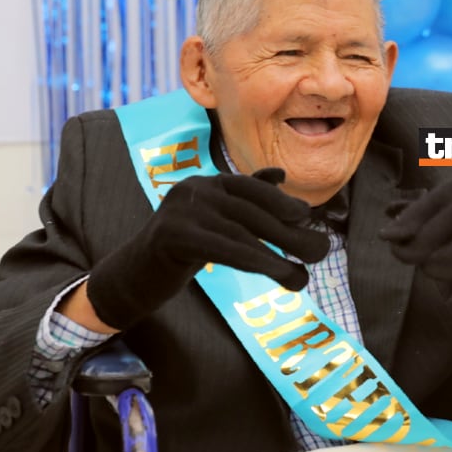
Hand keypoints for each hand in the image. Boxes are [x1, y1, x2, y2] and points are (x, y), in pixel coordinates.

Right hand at [87, 168, 328, 329]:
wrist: (130, 277)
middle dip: (289, 232)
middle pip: (250, 211)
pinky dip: (255, 261)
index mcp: (205, 183)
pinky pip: (223, 248)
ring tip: (303, 276)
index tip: (306, 216)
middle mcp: (193, 189)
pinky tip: (278, 274)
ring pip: (241, 233)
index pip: (248, 187)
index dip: (279, 200)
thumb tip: (279, 174)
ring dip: (278, 256)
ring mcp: (180, 211)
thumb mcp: (213, 221)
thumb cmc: (178, 250)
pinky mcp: (172, 237)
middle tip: (320, 251)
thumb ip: (243, 199)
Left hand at [379, 181, 451, 299]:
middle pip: (430, 238)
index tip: (387, 240)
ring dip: (437, 274)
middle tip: (418, 266)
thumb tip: (386, 220)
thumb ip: (416, 213)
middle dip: (416, 258)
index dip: (401, 228)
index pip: (420, 211)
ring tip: (436, 276)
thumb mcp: (446, 207)